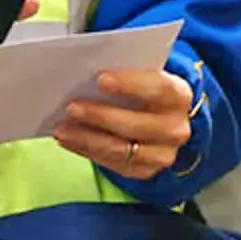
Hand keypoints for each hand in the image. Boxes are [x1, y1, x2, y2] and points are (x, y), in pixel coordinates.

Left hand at [53, 70, 194, 179]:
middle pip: (136, 125)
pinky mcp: (145, 171)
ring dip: (87, 138)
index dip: (130, 84)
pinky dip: (87, 151)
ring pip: (121, 150)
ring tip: (61, 128)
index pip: (159, 89)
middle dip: (100, 116)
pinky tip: (68, 140)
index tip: (100, 79)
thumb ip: (122, 70)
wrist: (156, 117)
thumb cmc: (141, 89)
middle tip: (70, 107)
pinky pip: (112, 164)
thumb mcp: (140, 74)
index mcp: (179, 96)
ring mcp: (163, 154)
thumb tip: (84, 69)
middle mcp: (176, 129)